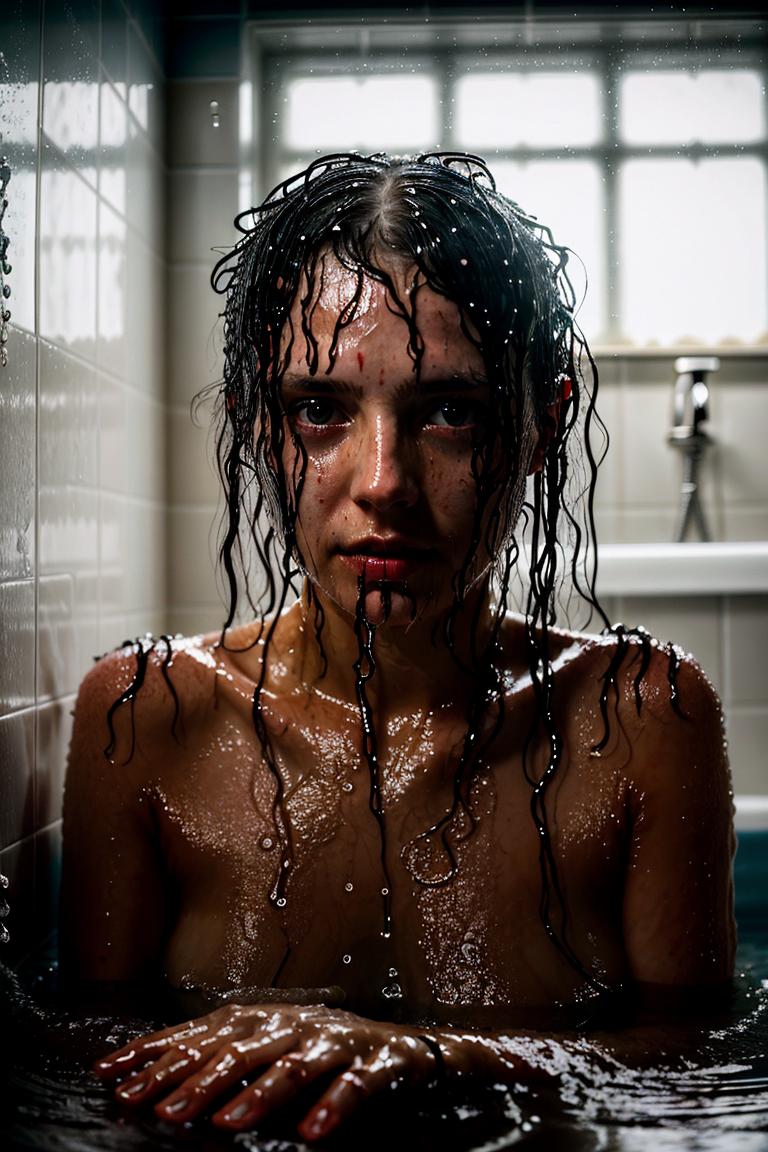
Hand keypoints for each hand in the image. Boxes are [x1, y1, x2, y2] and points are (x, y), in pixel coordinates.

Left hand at [93, 1002, 467, 1140]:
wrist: (402, 1050)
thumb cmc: (319, 1052)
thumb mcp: (264, 1052)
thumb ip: (217, 1062)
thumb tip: (152, 1081)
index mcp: (260, 1021)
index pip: (198, 1036)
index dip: (155, 1054)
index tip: (112, 1078)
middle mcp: (292, 1025)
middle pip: (238, 1051)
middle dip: (196, 1081)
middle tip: (161, 1110)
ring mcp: (333, 1042)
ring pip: (292, 1066)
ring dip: (258, 1095)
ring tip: (227, 1124)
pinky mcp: (375, 1063)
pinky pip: (353, 1087)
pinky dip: (333, 1108)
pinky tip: (310, 1134)